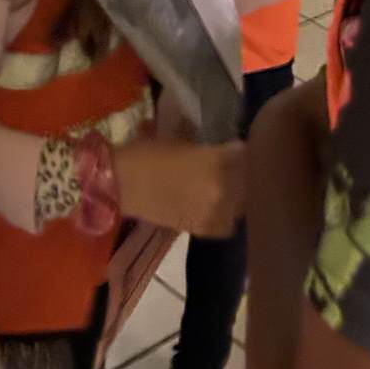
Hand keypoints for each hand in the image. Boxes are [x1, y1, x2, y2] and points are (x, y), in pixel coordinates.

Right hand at [113, 137, 244, 238]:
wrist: (121, 184)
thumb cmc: (146, 153)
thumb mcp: (179, 139)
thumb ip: (205, 144)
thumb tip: (225, 144)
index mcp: (216, 160)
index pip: (244, 153)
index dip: (241, 148)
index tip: (237, 144)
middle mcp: (222, 188)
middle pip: (248, 180)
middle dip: (243, 171)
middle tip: (234, 165)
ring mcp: (215, 212)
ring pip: (241, 203)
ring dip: (237, 194)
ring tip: (226, 186)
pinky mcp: (205, 229)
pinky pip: (227, 223)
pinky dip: (225, 214)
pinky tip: (216, 206)